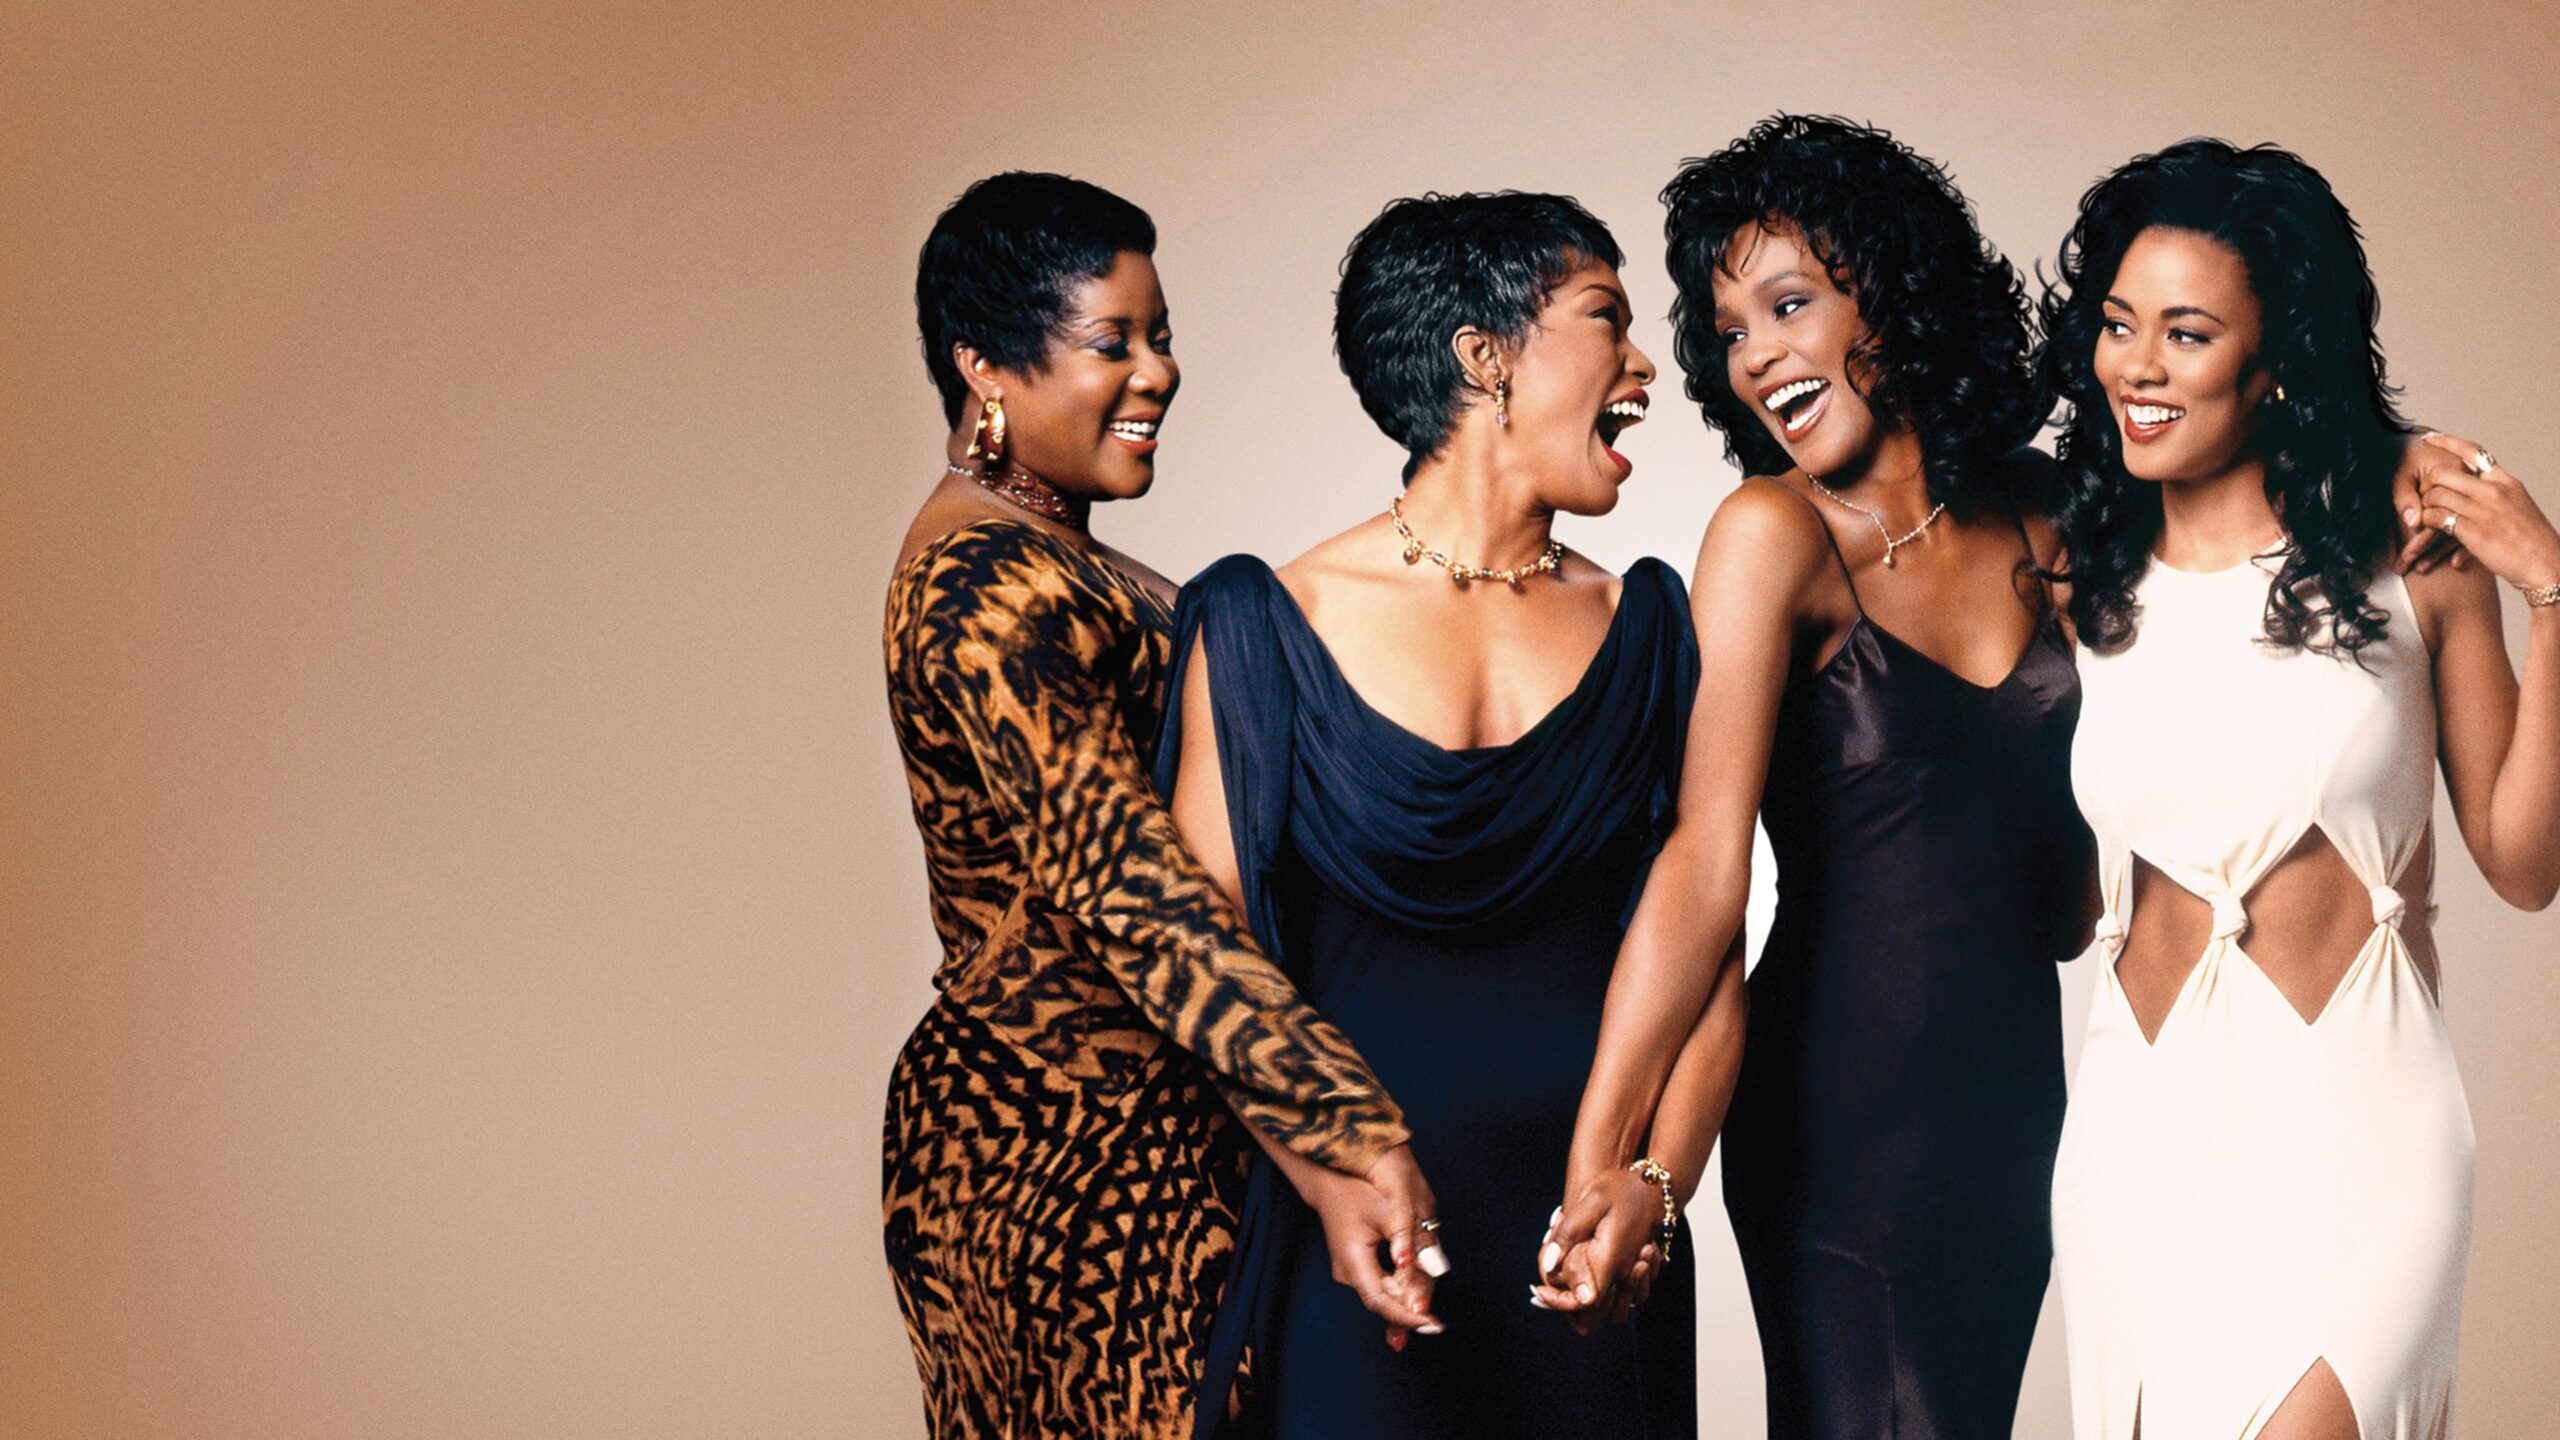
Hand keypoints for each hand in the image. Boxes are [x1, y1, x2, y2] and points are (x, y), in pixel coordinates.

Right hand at [1286, 1142, 1444, 1347]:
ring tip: (1428, 1320)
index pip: (1380, 1302)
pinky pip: (1378, 1283)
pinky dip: (1396, 1291)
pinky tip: (1413, 1304)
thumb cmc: (1358, 1189)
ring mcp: (1348, 1269)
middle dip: (1409, 1313)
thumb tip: (1430, 1270)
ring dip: (1404, 1303)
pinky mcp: (1354, 1263)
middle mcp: (1347, 1271)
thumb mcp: (1389, 1214)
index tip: (1430, 1325)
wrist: (1330, 1175)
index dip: (1405, 1316)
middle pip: (1382, 1301)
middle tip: (1437, 1326)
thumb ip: (1409, 1246)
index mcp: (1353, 1261)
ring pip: (1381, 1293)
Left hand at [1530, 1169, 1664, 1334]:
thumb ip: (1568, 1234)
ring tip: (1567, 1285)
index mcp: (1611, 1260)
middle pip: (1600, 1316)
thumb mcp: (1590, 1203)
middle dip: (1574, 1310)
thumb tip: (1548, 1265)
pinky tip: (1587, 1277)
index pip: (1585, 1303)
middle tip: (1549, 1290)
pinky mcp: (1637, 1272)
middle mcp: (1625, 1273)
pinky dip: (1607, 1298)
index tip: (1540, 1290)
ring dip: (1593, 1308)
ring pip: (1616, 1312)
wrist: (1654, 1186)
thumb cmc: (1621, 1190)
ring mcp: (1634, 1274)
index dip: (1560, 1303)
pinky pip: (1625, 1299)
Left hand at [2406, 433, 2559, 590]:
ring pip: (2436, 494)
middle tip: (2423, 495)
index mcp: (2505, 481)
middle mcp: (2494, 491)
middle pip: (2444, 472)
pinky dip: (2428, 522)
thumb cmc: (2532, 540)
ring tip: (2427, 516)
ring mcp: (2483, 510)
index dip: (2446, 442)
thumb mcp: (2518, 505)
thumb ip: (2497, 492)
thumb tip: (2479, 483)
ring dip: (2425, 505)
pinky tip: (2430, 529)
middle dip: (2428, 483)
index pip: (2472, 451)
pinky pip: (2437, 518)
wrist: (2547, 565)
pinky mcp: (2473, 531)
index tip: (2427, 438)